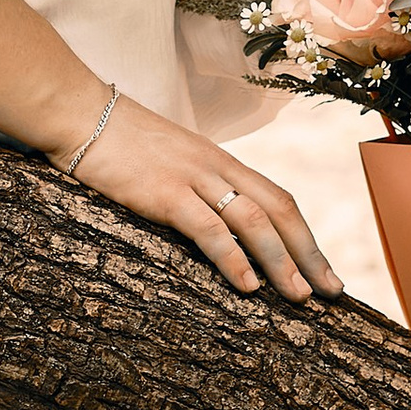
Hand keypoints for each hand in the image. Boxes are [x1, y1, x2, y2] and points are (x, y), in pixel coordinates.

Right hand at [71, 99, 342, 302]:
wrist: (78, 112)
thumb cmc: (117, 141)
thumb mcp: (168, 160)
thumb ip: (194, 184)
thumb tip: (212, 223)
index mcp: (220, 161)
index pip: (279, 199)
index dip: (306, 237)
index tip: (324, 271)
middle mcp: (216, 167)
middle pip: (280, 210)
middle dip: (309, 254)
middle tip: (331, 292)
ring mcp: (192, 178)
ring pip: (254, 220)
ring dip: (281, 261)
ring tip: (298, 296)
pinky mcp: (164, 192)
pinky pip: (209, 228)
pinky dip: (233, 258)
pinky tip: (247, 285)